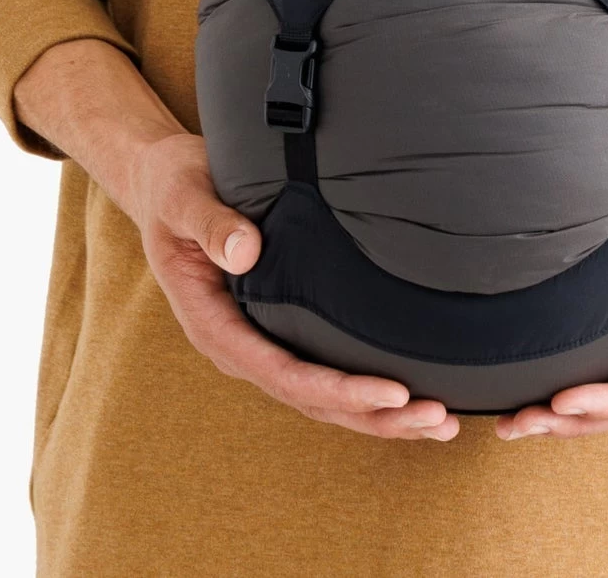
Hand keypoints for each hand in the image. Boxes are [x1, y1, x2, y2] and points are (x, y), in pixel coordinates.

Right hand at [14, 38, 459, 441]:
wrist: (166, 184)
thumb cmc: (176, 188)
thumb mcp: (184, 198)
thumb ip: (211, 224)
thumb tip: (245, 253)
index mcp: (214, 325)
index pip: (282, 373)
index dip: (337, 389)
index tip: (390, 392)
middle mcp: (239, 345)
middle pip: (312, 400)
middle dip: (375, 414)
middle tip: (438, 418)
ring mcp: (260, 343)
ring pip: (322, 398)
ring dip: (380, 415)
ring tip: (441, 423)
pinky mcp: (280, 329)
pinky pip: (324, 371)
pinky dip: (368, 392)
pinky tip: (412, 396)